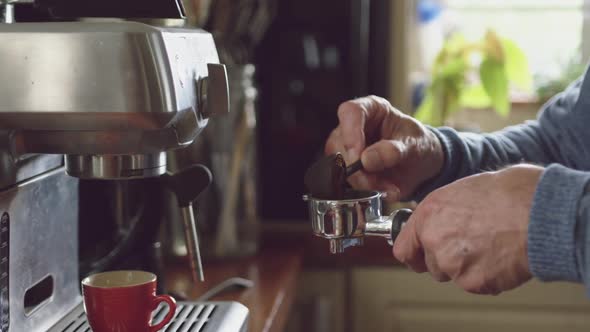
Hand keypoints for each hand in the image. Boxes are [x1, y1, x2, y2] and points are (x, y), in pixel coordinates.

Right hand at [325, 96, 443, 200]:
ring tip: (388, 187)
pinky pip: (345, 182)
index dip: (350, 133)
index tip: (359, 156)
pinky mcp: (347, 169)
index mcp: (371, 109)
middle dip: (356, 168)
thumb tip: (366, 160)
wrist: (423, 165)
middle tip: (377, 181)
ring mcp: (347, 148)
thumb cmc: (419, 145)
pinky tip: (383, 191)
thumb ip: (394, 150)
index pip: (350, 112)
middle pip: (339, 143)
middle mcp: (353, 127)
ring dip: (362, 182)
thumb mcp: (415, 145)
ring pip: (338, 166)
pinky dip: (364, 191)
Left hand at [393, 164, 543, 294]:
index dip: (414, 254)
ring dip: (467, 268)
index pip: (404, 249)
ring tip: (491, 245)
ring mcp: (452, 263)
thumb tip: (439, 222)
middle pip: (431, 265)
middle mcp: (434, 239)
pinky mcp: (473, 281)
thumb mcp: (463, 190)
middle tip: (473, 245)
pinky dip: (488, 277)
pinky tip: (502, 256)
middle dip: (447, 260)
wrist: (539, 211)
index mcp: (428, 214)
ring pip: (453, 276)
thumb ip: (443, 212)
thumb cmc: (509, 194)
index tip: (420, 257)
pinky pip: (476, 285)